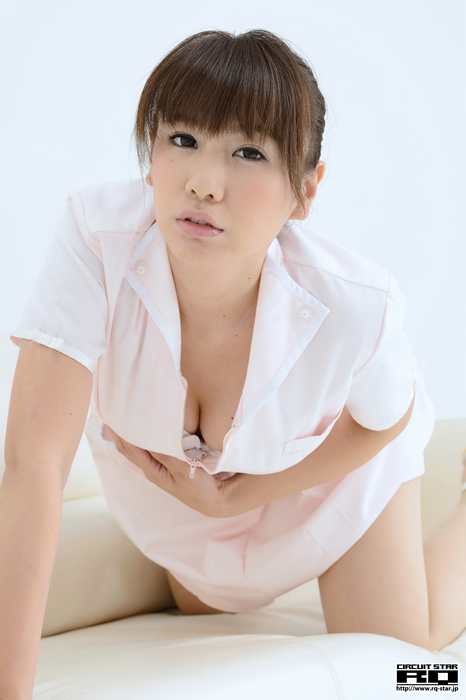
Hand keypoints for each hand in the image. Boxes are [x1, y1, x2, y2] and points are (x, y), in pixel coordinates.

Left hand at [102, 424, 232, 517]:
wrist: (216, 499)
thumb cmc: (199, 488)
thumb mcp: (184, 471)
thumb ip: (166, 455)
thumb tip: (147, 438)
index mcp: (152, 470)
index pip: (129, 448)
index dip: (118, 433)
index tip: (111, 415)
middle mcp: (152, 466)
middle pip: (130, 445)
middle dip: (121, 429)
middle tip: (114, 408)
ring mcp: (160, 463)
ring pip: (141, 444)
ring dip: (134, 430)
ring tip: (127, 411)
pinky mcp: (170, 459)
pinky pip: (154, 443)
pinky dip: (149, 432)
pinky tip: (150, 422)